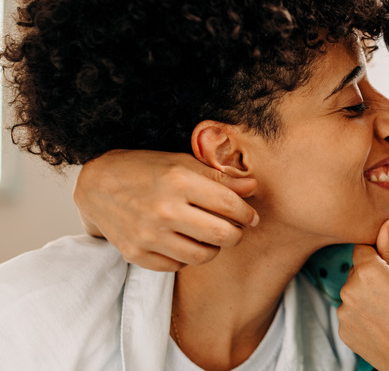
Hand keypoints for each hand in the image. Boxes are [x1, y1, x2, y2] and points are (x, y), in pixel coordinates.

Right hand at [74, 149, 259, 270]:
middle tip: (235, 229)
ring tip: (210, 236)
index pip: (230, 205)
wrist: (96, 185)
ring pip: (203, 256)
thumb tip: (252, 187)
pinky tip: (183, 241)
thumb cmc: (145, 169)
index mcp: (179, 181)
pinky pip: (178, 266)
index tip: (251, 216)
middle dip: (237, 234)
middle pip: (223, 235)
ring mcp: (148, 235)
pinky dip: (187, 257)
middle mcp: (164, 210)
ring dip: (214, 248)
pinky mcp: (136, 254)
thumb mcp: (182, 162)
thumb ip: (219, 177)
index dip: (247, 213)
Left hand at [337, 219, 388, 370]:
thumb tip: (385, 223)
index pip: (363, 246)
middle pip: (357, 268)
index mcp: (368, 271)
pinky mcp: (343, 330)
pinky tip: (382, 323)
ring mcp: (343, 312)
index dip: (379, 252)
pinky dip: (363, 313)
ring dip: (367, 294)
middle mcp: (348, 289)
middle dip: (373, 273)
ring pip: (354, 290)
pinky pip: (351, 310)